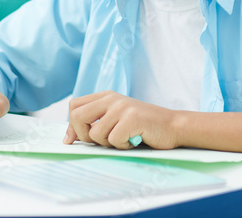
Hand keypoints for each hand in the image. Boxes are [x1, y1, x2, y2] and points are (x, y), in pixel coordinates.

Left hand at [64, 91, 180, 149]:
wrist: (173, 126)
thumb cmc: (143, 127)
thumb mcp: (116, 119)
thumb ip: (94, 122)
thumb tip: (67, 139)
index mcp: (106, 96)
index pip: (74, 106)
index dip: (71, 126)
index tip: (74, 141)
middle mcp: (112, 98)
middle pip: (77, 117)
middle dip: (84, 136)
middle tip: (102, 141)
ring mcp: (122, 107)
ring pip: (95, 133)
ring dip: (108, 143)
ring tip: (125, 138)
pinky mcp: (132, 118)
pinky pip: (114, 140)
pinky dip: (123, 146)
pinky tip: (134, 140)